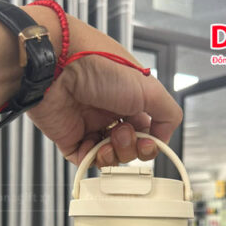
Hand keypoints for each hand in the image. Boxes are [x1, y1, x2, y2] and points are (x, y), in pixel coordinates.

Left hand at [26, 13, 182, 166]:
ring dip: (113, 155)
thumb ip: (168, 114)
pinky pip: (85, 160)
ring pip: (109, 156)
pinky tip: (93, 148)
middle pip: (129, 147)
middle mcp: (110, 112)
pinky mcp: (69, 137)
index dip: (150, 142)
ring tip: (108, 139)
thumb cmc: (99, 66)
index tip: (148, 142)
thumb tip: (164, 138)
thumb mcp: (149, 87)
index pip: (147, 130)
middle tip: (123, 133)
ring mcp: (89, 125)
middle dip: (131, 148)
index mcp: (130, 98)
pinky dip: (92, 160)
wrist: (58, 65)